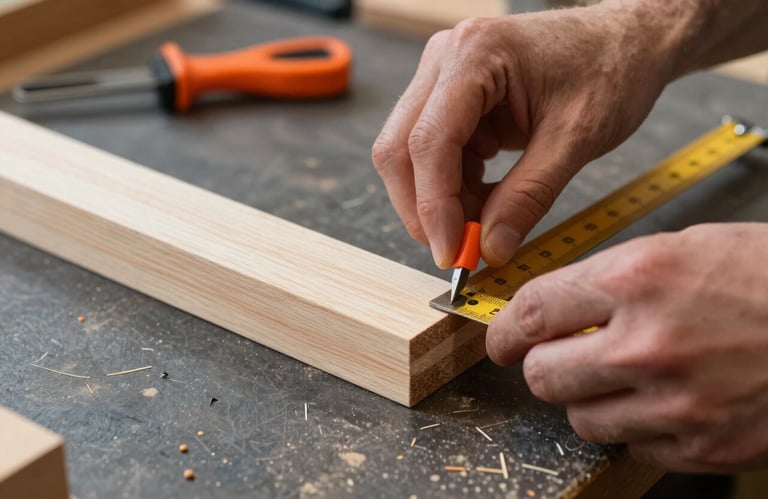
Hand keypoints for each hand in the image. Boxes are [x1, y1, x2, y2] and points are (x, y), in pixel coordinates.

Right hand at [372, 5, 671, 267]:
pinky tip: (487, 202)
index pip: (429, 142)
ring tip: (486, 225)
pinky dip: (455, 188)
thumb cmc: (611, 68)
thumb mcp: (576, 139)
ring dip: (441, 201)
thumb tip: (490, 248)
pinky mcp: (452, 99)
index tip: (452, 254)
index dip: (433, 206)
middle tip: (458, 251)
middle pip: (400, 148)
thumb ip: (530, 196)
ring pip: (410, 156)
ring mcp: (443, 78)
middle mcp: (445, 59)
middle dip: (424, 208)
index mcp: (474, 54)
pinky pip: (435, 154)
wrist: (628, 40)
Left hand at [486, 223, 767, 471]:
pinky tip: (662, 401)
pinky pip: (631, 446)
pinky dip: (635, 427)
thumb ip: (607, 280)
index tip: (499, 337)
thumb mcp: (682, 249)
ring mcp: (675, 403)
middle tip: (558, 357)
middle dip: (541, 364)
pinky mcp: (702, 445)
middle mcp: (648, 344)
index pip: (532, 312)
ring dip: (588, 398)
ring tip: (622, 377)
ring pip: (580, 417)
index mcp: (638, 280)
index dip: (503, 328)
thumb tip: (552, 308)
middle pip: (541, 374)